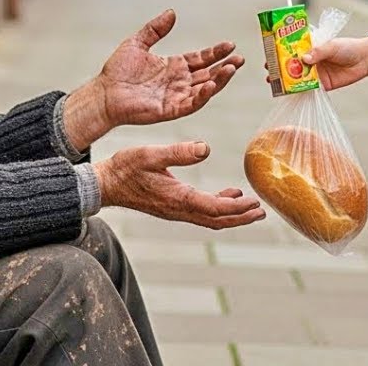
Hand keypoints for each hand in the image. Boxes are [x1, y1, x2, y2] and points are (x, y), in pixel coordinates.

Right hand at [93, 142, 266, 229]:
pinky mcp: (172, 207)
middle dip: (241, 217)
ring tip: (250, 207)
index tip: (255, 203)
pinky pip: (201, 213)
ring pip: (210, 219)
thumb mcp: (150, 154)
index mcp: (178, 198)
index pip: (214, 208)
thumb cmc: (125, 168)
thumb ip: (178, 152)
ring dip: (232, 215)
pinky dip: (218, 208)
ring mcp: (175, 211)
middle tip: (261, 212)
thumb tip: (205, 148)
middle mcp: (179, 209)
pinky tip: (226, 195)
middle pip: (217, 220)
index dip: (237, 208)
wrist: (105, 184)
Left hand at [98, 9, 243, 126]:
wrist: (104, 92)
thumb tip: (171, 12)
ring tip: (232, 69)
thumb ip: (155, 29)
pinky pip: (191, 103)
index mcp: (174, 66)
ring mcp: (176, 96)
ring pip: (205, 88)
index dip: (216, 52)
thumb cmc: (117, 72)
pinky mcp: (170, 109)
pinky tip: (212, 85)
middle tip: (240, 59)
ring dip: (220, 80)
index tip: (230, 45)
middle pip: (208, 74)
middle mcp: (178, 82)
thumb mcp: (138, 43)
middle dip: (225, 67)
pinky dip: (203, 95)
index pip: (201, 59)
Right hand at [265, 36, 367, 90]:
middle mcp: (310, 60)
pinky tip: (287, 91)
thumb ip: (319, 51)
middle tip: (269, 67)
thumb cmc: (347, 48)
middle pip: (291, 63)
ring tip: (273, 80)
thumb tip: (304, 58)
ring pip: (296, 76)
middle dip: (279, 66)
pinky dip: (297, 90)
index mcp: (310, 46)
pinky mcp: (321, 85)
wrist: (364, 61)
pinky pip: (306, 88)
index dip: (280, 49)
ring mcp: (314, 73)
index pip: (292, 47)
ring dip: (284, 79)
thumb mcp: (332, 45)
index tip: (270, 50)